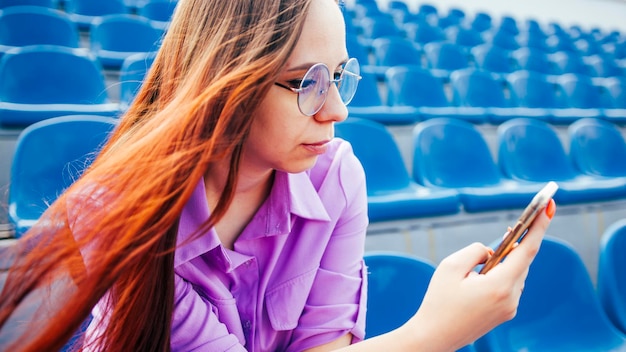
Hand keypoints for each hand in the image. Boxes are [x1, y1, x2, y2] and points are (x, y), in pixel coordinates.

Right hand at [401, 199, 555, 350]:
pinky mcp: (505, 313)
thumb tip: (491, 250)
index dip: (539, 226)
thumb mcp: (451, 266)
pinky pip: (509, 285)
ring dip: (505, 260)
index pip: (526, 250)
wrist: (434, 337)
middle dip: (517, 242)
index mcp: (499, 285)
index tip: (549, 207)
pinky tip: (483, 274)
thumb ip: (475, 250)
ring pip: (515, 273)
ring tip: (486, 256)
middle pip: (521, 261)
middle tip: (517, 224)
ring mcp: (510, 308)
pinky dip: (501, 274)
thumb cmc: (439, 301)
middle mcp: (511, 298)